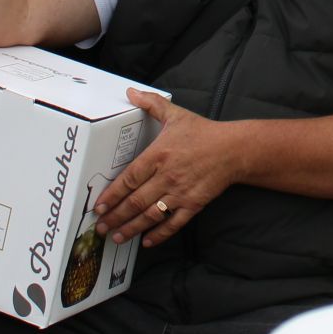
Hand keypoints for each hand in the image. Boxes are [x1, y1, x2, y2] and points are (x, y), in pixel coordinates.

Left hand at [93, 89, 238, 247]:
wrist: (234, 149)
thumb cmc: (203, 132)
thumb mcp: (176, 114)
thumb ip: (151, 104)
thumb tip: (130, 92)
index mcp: (159, 155)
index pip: (129, 179)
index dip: (112, 194)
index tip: (98, 206)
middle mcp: (167, 176)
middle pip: (135, 202)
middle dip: (115, 217)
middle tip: (100, 228)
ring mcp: (180, 192)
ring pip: (150, 215)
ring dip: (131, 228)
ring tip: (116, 237)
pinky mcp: (193, 204)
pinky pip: (173, 224)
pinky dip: (159, 234)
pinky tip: (146, 241)